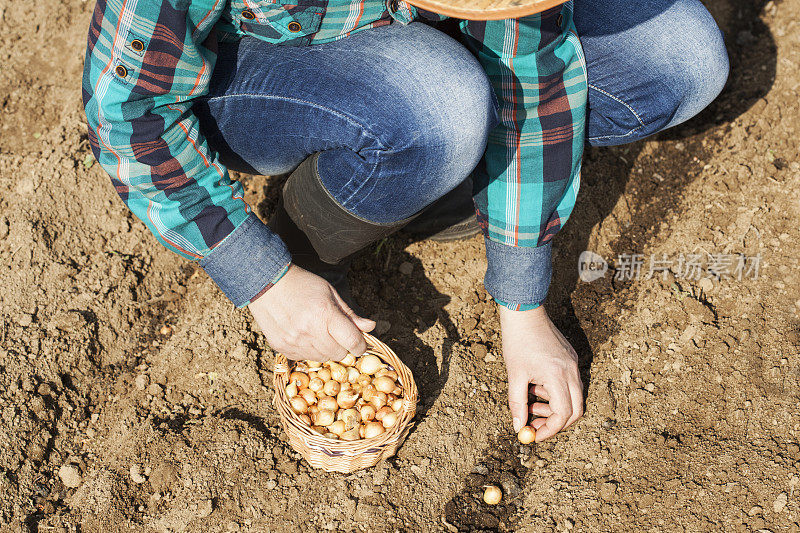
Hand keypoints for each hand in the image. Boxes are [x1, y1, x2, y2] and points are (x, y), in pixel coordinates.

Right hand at [248, 264, 375, 360]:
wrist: (266, 283)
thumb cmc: (302, 285)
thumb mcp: (330, 293)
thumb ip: (350, 314)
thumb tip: (370, 327)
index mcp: (325, 314)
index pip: (352, 341)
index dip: (361, 345)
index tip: (360, 343)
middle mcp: (309, 330)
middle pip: (338, 354)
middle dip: (343, 346)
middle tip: (337, 334)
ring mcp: (294, 341)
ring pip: (322, 358)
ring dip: (326, 350)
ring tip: (319, 332)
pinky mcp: (282, 347)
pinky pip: (304, 358)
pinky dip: (309, 351)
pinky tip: (304, 336)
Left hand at [499, 305, 582, 441]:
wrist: (525, 312)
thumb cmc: (517, 341)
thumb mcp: (514, 375)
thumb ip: (518, 403)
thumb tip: (519, 427)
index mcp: (557, 375)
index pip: (563, 414)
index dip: (550, 429)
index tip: (534, 436)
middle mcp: (571, 371)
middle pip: (575, 410)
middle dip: (556, 423)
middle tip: (535, 426)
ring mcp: (574, 364)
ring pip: (574, 397)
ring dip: (554, 406)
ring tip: (531, 401)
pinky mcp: (571, 358)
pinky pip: (570, 384)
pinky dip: (555, 392)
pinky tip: (536, 385)